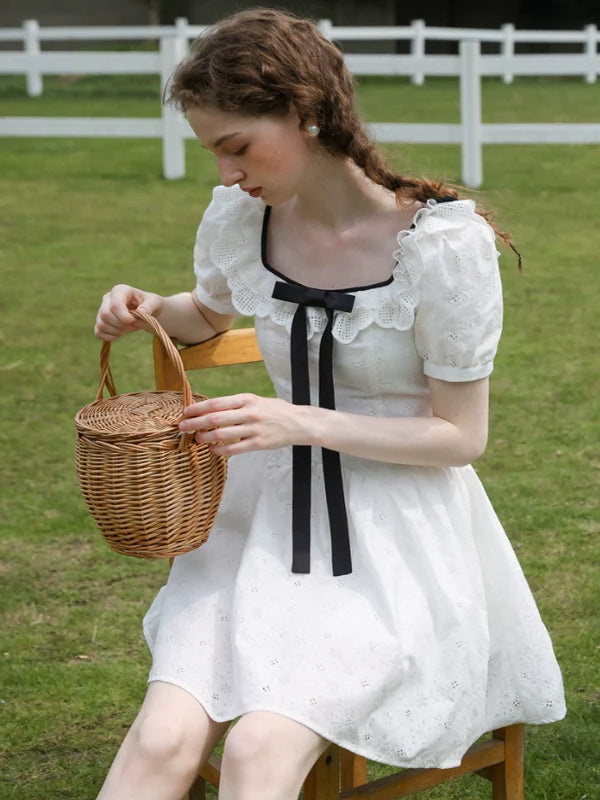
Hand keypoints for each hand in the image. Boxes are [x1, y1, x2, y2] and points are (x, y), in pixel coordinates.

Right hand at [95, 284, 163, 340]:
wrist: (146, 312)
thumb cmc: (150, 304)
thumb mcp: (155, 303)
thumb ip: (149, 306)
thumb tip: (142, 312)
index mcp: (119, 290)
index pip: (115, 305)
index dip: (125, 317)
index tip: (138, 322)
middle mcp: (107, 298)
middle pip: (105, 314)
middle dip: (122, 325)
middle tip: (136, 325)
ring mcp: (101, 310)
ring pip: (101, 324)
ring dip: (117, 331)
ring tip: (129, 328)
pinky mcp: (100, 321)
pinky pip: (98, 332)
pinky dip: (110, 337)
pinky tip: (121, 333)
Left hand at [179, 393, 309, 455]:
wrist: (298, 423)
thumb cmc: (275, 410)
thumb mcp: (256, 401)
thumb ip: (236, 405)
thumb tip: (211, 410)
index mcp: (246, 399)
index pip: (216, 403)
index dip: (198, 408)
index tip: (186, 412)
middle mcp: (249, 413)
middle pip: (215, 419)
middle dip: (195, 423)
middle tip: (182, 427)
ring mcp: (253, 429)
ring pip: (222, 434)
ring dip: (205, 437)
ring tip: (197, 439)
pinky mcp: (258, 444)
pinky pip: (234, 449)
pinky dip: (220, 450)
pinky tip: (213, 449)